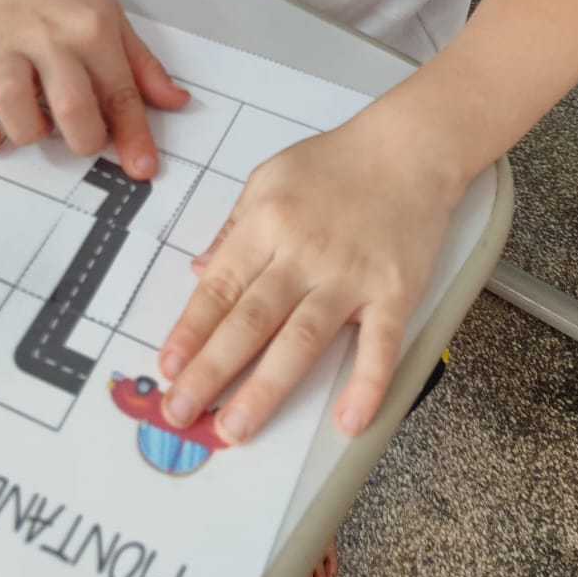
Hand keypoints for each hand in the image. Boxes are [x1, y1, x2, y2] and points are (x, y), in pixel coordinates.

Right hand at [0, 0, 188, 178]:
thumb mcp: (117, 20)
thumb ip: (144, 67)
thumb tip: (177, 103)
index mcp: (92, 31)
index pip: (119, 92)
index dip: (132, 136)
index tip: (143, 168)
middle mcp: (49, 38)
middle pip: (69, 103)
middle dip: (83, 139)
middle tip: (85, 140)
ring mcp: (6, 45)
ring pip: (11, 100)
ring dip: (28, 131)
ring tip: (40, 131)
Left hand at [157, 101, 457, 443]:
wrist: (409, 147)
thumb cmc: (336, 163)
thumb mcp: (268, 178)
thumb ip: (233, 229)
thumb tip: (200, 274)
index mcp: (266, 224)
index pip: (219, 288)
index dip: (191, 331)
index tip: (168, 368)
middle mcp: (302, 253)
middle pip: (250, 321)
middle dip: (210, 371)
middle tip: (181, 412)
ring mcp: (349, 275)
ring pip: (300, 340)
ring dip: (265, 389)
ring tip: (236, 429)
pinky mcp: (394, 291)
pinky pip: (379, 344)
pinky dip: (366, 383)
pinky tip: (348, 420)